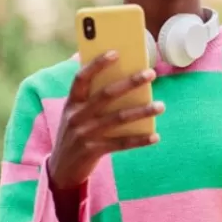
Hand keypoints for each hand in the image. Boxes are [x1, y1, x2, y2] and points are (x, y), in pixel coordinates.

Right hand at [47, 51, 162, 188]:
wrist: (61, 169)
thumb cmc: (76, 133)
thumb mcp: (75, 114)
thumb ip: (91, 98)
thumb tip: (120, 77)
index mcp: (71, 102)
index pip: (81, 78)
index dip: (97, 64)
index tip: (116, 52)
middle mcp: (76, 116)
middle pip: (106, 95)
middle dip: (130, 82)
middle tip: (151, 73)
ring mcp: (84, 134)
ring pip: (118, 119)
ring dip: (142, 111)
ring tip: (161, 105)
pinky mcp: (94, 150)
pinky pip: (121, 144)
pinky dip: (139, 140)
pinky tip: (155, 136)